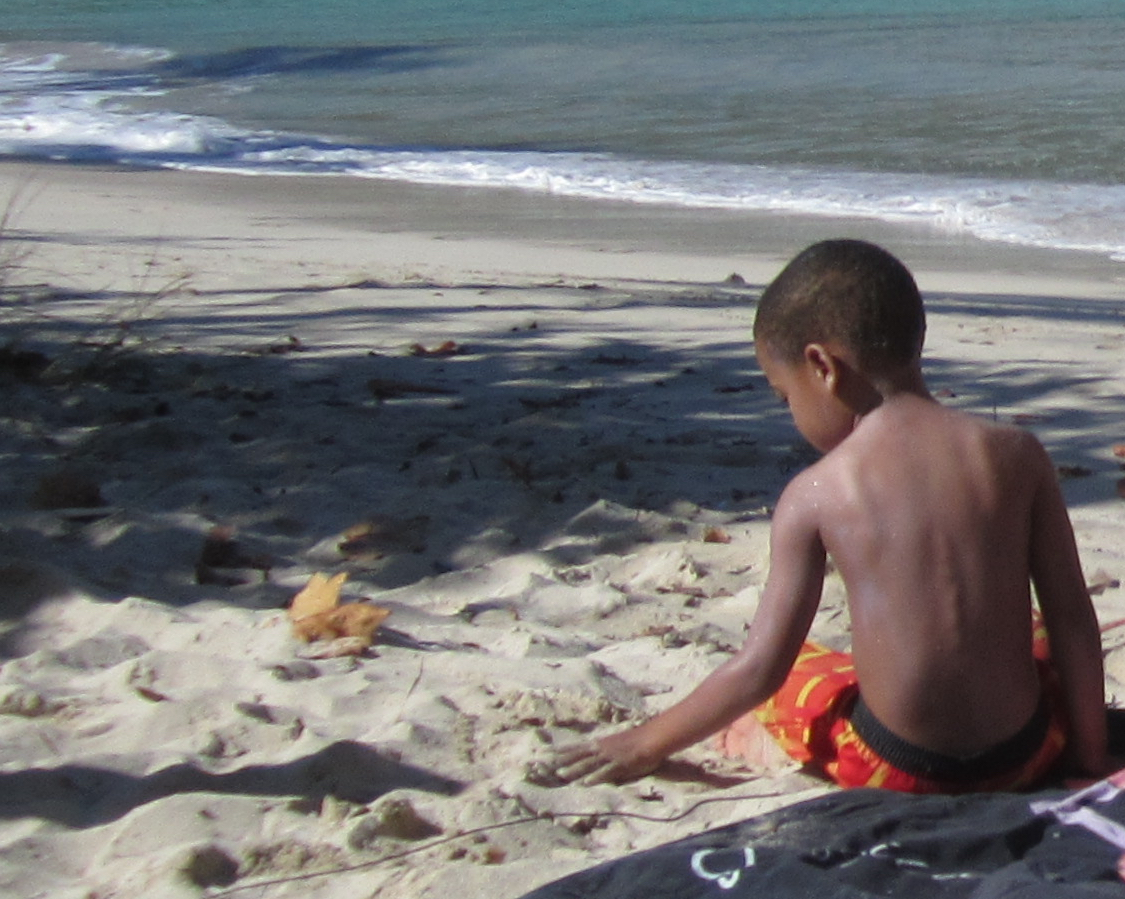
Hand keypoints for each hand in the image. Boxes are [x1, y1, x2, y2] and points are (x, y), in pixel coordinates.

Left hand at [544, 729, 663, 785]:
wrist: (653, 739)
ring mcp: (610, 756)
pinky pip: (605, 772)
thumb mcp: (619, 743)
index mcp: (601, 743)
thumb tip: (598, 752)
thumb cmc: (638, 741)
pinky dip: (595, 777)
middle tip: (546, 763)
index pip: (578, 747)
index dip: (564, 750)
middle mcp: (602, 748)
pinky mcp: (620, 764)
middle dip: (562, 759)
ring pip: (589, 764)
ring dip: (574, 769)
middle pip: (579, 754)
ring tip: (561, 774)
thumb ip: (608, 749)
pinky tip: (586, 782)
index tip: (549, 752)